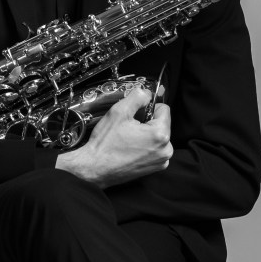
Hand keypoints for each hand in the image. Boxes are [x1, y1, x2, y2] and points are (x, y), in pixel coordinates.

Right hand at [55, 85, 172, 187]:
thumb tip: (146, 92)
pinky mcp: (155, 168)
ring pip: (158, 136)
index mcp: (160, 134)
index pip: (164, 109)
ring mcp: (161, 161)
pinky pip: (155, 149)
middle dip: (147, 122)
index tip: (136, 114)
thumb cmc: (105, 144)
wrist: (95, 168)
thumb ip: (137, 97)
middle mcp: (165, 149)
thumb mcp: (119, 112)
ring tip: (128, 139)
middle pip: (162, 124)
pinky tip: (130, 148)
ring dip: (146, 134)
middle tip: (128, 128)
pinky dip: (145, 146)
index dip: (148, 107)